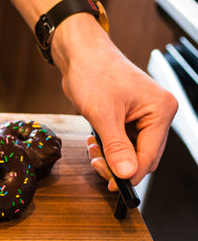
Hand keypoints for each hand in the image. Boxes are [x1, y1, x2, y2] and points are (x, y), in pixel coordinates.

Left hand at [52, 16, 177, 188]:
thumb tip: (127, 173)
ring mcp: (143, 116)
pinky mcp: (129, 118)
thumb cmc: (94, 73)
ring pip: (131, 152)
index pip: (151, 154)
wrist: (80, 55)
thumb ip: (116, 147)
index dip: (132, 173)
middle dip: (119, 165)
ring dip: (111, 157)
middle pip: (143, 156)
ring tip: (92, 150)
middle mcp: (157, 113)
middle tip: (97, 165)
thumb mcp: (103, 115)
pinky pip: (123, 143)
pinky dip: (108, 148)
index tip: (114, 185)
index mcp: (160, 109)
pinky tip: (94, 143)